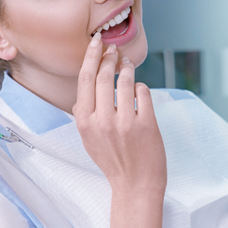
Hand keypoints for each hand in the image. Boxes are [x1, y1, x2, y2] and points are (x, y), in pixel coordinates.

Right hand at [72, 33, 166, 195]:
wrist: (135, 185)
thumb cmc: (113, 162)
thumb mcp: (88, 141)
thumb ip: (84, 117)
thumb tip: (82, 97)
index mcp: (84, 122)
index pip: (85, 80)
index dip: (91, 57)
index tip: (97, 42)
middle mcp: (102, 121)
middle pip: (104, 76)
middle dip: (109, 58)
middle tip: (114, 50)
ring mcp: (125, 123)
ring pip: (125, 81)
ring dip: (127, 69)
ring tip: (128, 65)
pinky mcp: (146, 124)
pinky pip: (143, 93)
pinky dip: (141, 88)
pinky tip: (139, 92)